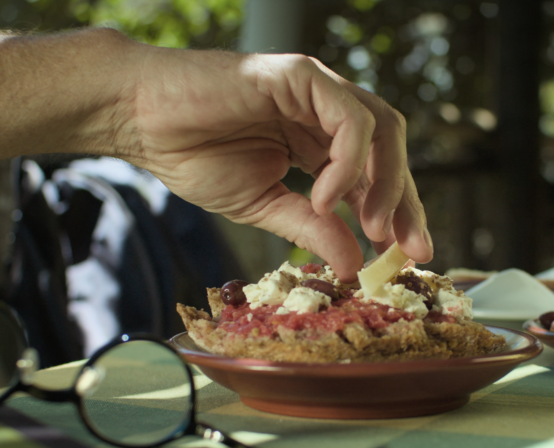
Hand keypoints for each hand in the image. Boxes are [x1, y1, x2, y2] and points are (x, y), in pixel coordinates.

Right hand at [121, 49, 432, 281]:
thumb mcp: (262, 206)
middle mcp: (325, 113)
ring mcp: (316, 91)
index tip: (411, 256)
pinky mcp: (300, 76)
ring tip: (371, 228)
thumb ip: (309, 229)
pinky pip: (348, 117)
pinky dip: (349, 161)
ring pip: (382, 129)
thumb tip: (352, 266)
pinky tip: (326, 196)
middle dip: (406, 203)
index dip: (398, 214)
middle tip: (412, 249)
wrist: (142, 120)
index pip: (375, 176)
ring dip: (387, 182)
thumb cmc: (192, 154)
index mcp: (318, 143)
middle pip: (391, 152)